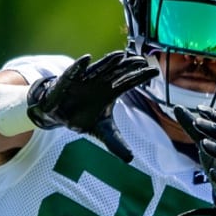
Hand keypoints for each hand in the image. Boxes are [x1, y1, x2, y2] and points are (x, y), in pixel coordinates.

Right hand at [26, 52, 157, 161]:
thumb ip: (115, 143)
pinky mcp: (69, 79)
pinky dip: (79, 66)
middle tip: (142, 60)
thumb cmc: (83, 117)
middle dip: (129, 66)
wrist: (59, 114)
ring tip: (120, 56)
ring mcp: (86, 79)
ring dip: (108, 62)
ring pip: (99, 68)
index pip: (129, 82)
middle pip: (118, 71)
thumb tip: (131, 159)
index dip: (141, 76)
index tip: (156, 72)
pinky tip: (86, 59)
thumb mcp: (101, 131)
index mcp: (111, 92)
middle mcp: (101, 82)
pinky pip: (74, 71)